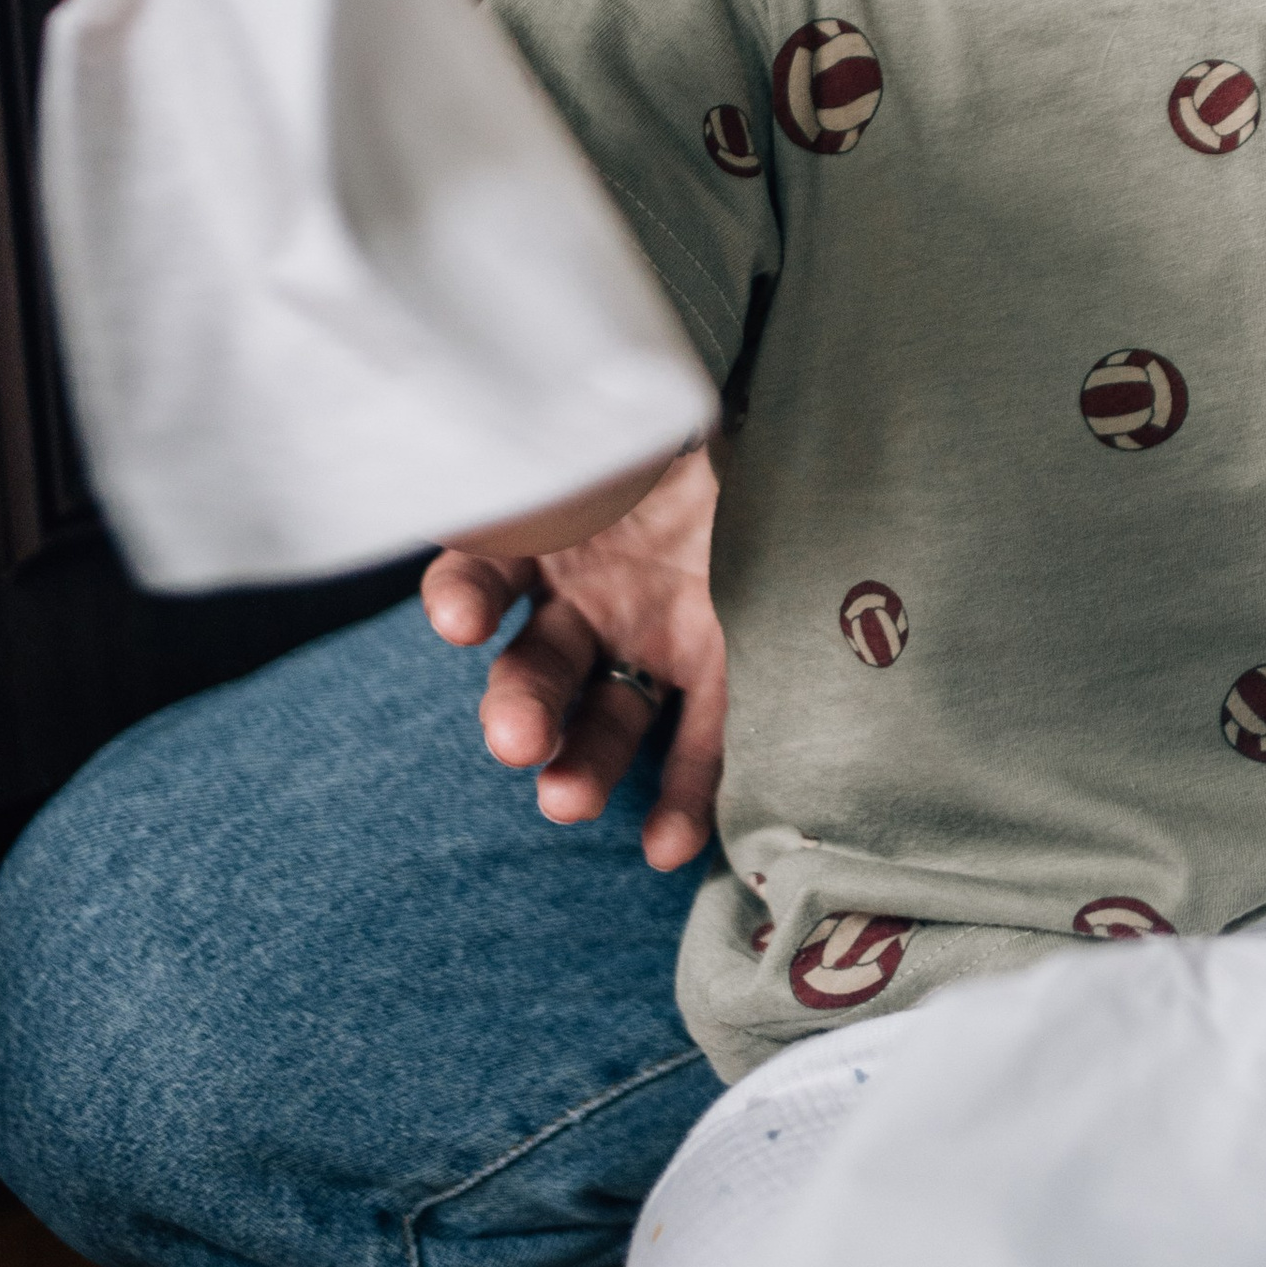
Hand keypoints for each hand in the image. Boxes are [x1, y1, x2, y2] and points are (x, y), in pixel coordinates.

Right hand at [425, 443, 726, 870]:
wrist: (807, 427)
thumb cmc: (693, 420)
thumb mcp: (623, 421)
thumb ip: (565, 450)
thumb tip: (495, 468)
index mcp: (553, 534)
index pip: (487, 570)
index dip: (467, 595)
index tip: (458, 617)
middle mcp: (592, 598)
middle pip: (540, 666)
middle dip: (520, 706)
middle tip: (515, 740)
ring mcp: (656, 642)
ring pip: (607, 717)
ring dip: (582, 764)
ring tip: (567, 803)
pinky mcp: (725, 675)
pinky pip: (700, 743)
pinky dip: (684, 795)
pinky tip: (667, 846)